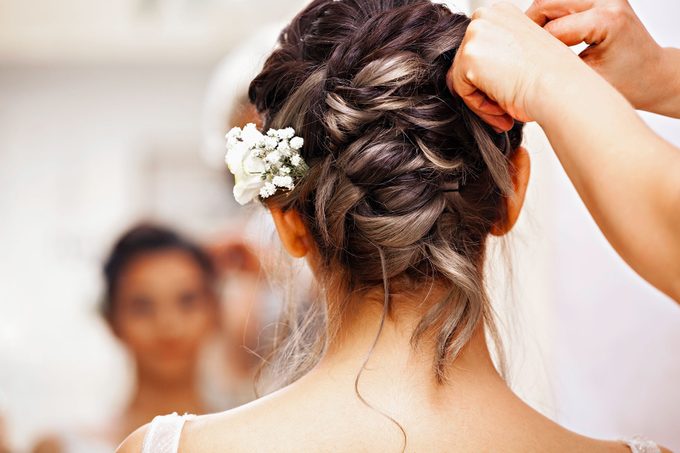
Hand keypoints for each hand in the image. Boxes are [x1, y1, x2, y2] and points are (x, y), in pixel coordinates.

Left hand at [448, 2, 583, 131]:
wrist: (560, 89)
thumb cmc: (551, 77)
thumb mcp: (520, 55)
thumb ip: (497, 55)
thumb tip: (479, 71)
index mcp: (500, 13)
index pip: (478, 49)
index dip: (489, 77)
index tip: (506, 93)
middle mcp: (485, 16)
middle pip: (465, 63)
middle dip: (483, 89)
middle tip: (503, 110)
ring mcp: (475, 34)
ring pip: (461, 77)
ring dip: (481, 100)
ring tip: (504, 113)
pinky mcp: (468, 56)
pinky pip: (460, 90)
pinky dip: (478, 106)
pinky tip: (501, 110)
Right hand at [526, 0, 665, 111]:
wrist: (651, 73)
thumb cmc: (628, 82)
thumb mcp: (586, 80)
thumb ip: (555, 68)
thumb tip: (522, 67)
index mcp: (607, 19)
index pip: (552, 30)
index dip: (532, 50)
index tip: (519, 67)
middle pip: (547, 3)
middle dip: (529, 28)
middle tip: (520, 52)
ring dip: (538, 21)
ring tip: (533, 46)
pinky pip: (561, 1)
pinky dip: (549, 17)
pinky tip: (547, 37)